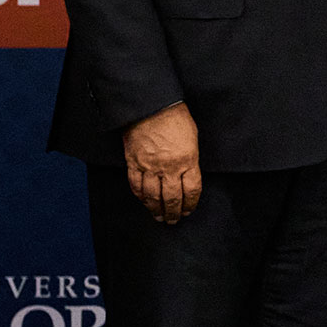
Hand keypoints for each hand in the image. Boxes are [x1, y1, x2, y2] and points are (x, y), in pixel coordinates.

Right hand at [122, 102, 201, 223]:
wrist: (151, 106)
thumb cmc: (175, 117)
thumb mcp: (192, 138)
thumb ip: (190, 159)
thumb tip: (188, 175)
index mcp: (188, 160)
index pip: (192, 190)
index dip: (191, 204)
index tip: (189, 210)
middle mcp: (169, 167)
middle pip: (172, 198)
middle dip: (173, 212)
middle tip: (173, 220)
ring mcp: (150, 166)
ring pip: (153, 196)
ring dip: (156, 209)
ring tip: (158, 216)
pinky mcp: (133, 163)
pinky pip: (136, 186)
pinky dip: (140, 197)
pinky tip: (144, 202)